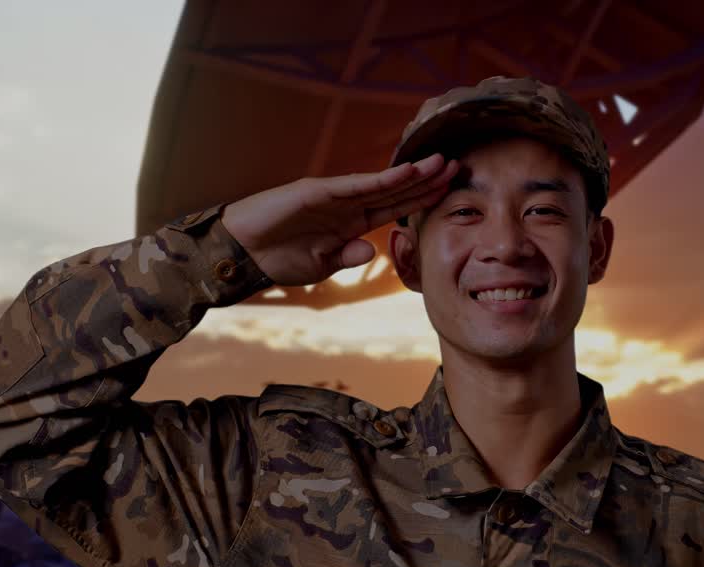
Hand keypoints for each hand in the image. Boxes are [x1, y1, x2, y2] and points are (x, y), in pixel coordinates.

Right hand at [221, 153, 458, 286]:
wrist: (243, 253)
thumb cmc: (279, 258)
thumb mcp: (322, 265)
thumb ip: (347, 256)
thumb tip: (370, 250)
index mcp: (352, 223)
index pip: (396, 208)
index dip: (423, 200)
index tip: (451, 192)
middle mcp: (347, 205)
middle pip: (396, 191)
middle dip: (428, 181)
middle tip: (459, 168)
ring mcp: (333, 196)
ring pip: (381, 184)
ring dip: (412, 174)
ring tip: (441, 164)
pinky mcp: (316, 192)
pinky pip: (355, 186)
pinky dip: (380, 180)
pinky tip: (405, 172)